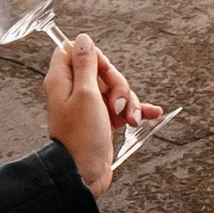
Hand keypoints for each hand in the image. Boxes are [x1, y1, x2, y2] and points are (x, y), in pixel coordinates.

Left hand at [44, 35, 158, 194]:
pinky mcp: (102, 122)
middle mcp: (74, 91)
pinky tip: (150, 115)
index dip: (94, 56)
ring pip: (116, 91)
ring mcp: (89, 107)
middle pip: (102, 71)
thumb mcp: (86, 95)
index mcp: (63, 80)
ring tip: (130, 120)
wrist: (83, 174)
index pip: (74, 51)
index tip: (103, 70)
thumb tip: (82, 38)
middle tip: (117, 103)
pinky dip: (135, 111)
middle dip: (118, 85)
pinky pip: (122, 109)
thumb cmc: (81, 137)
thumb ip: (86, 65)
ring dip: (129, 102)